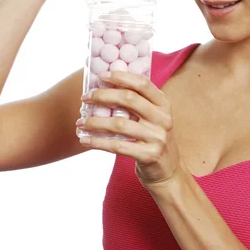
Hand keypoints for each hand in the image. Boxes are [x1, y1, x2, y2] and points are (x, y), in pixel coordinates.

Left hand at [76, 71, 188, 190]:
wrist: (168, 172)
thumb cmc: (153, 141)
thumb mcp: (154, 119)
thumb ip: (138, 104)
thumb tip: (106, 86)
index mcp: (164, 105)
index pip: (143, 84)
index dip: (121, 77)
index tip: (101, 76)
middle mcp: (163, 119)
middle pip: (129, 99)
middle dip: (103, 96)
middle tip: (85, 98)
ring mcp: (157, 138)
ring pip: (119, 123)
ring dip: (95, 122)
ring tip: (80, 122)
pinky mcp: (149, 155)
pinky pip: (117, 146)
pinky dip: (98, 142)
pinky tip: (85, 140)